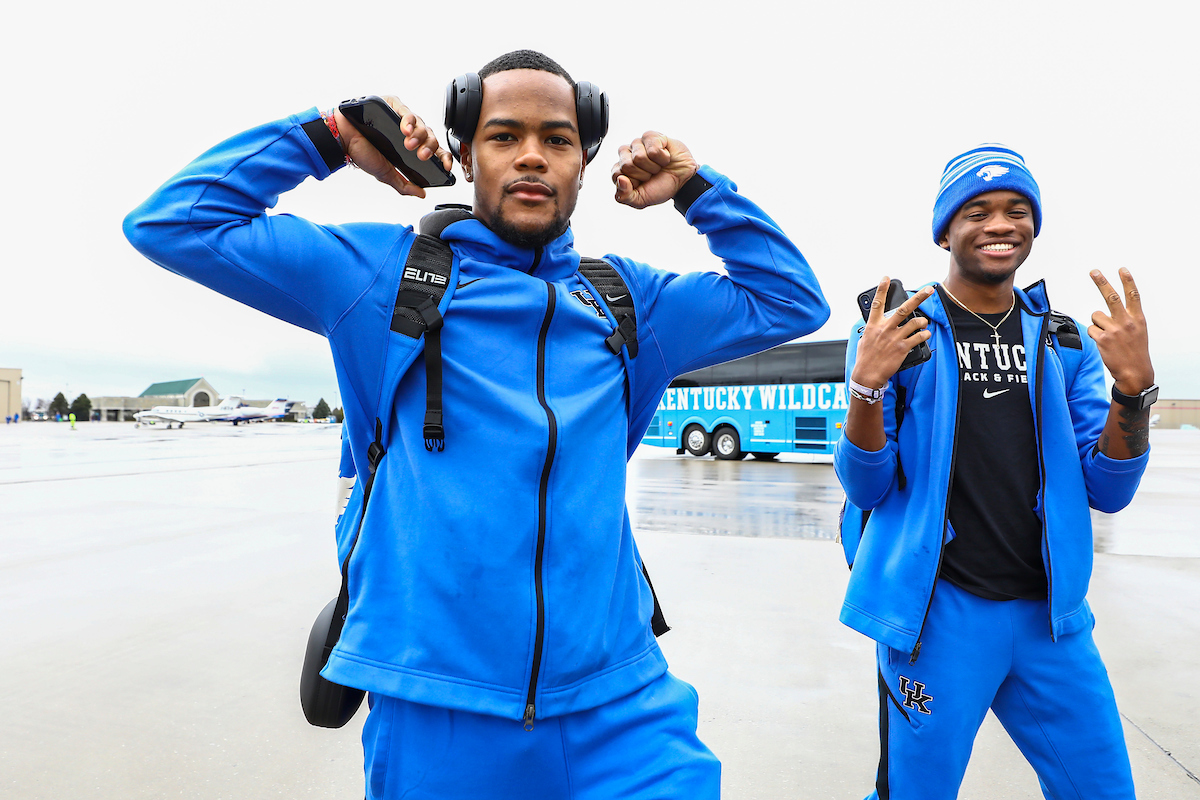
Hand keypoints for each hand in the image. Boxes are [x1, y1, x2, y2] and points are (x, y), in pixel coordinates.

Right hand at [334, 96, 452, 198]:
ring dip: (419, 135)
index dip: (443, 158)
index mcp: (412, 147)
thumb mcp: (386, 174)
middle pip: (431, 138)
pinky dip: (409, 119)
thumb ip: (403, 185)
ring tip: (409, 144)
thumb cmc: (363, 152)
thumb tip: (421, 193)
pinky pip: (406, 110)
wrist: (343, 139)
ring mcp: (402, 118)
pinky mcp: (392, 105)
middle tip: (421, 156)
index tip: (447, 167)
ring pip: (422, 124)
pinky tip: (405, 129)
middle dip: (429, 148)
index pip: (435, 151)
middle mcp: (410, 132)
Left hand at [610, 131, 697, 208]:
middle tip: (652, 174)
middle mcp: (626, 155)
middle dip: (643, 175)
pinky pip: (652, 149)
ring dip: (653, 166)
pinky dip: (662, 158)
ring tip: (658, 166)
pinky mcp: (650, 136)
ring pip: (638, 157)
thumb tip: (620, 179)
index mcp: (620, 170)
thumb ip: (624, 196)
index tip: (642, 184)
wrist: (682, 181)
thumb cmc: (660, 187)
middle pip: (626, 165)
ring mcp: (637, 144)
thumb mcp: (640, 200)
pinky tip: (665, 158)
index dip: (633, 182)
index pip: (616, 174)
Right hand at [850, 277, 933, 388]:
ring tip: (924, 324)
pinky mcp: (902, 348)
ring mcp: (895, 338)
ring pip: (915, 323)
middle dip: (919, 297)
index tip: (886, 278)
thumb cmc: (865, 358)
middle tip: (929, 290)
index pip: (877, 303)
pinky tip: (925, 335)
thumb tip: (878, 324)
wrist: (867, 375)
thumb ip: (873, 329)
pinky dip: (924, 335)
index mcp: (873, 325)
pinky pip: (919, 338)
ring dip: (923, 322)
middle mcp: (885, 329)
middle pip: (904, 308)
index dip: (882, 289)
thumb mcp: (864, 340)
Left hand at [1088, 268, 1153, 394]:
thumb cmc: (1135, 351)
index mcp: (1137, 318)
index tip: (1122, 269)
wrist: (1135, 372)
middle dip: (1101, 282)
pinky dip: (1093, 334)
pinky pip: (1090, 329)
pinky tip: (1103, 343)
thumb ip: (1129, 317)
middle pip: (1111, 297)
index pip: (1133, 295)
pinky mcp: (1102, 339)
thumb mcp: (1139, 330)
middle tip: (1094, 271)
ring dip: (1097, 323)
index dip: (1127, 281)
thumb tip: (1113, 306)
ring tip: (1107, 335)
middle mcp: (1126, 322)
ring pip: (1095, 316)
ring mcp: (1114, 330)